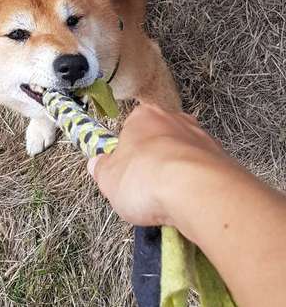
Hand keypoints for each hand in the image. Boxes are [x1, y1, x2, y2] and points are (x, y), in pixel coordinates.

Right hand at [88, 103, 229, 228]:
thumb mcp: (108, 179)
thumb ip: (101, 169)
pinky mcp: (222, 157)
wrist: (197, 190)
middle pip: (160, 140)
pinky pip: (203, 171)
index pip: (131, 129)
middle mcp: (174, 119)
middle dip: (155, 161)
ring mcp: (201, 136)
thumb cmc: (145, 178)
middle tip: (147, 188)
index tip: (126, 174)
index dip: (127, 154)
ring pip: (183, 155)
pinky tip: (190, 202)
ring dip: (177, 174)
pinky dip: (197, 184)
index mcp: (143, 116)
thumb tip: (97, 164)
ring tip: (170, 201)